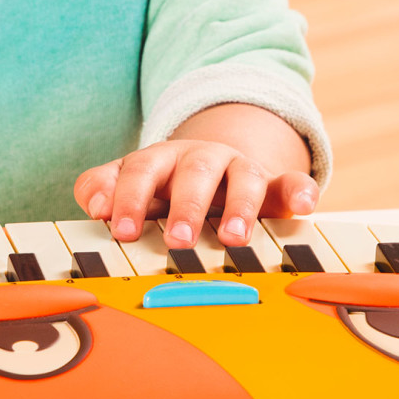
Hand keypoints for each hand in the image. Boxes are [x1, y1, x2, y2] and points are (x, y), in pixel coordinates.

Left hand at [74, 138, 317, 251]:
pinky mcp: (273, 185)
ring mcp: (239, 169)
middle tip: (177, 239)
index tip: (119, 229)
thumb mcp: (132, 184)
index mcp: (160, 159)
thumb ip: (103, 187)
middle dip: (186, 205)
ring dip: (239, 207)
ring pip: (243, 178)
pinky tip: (304, 206)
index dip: (129, 197)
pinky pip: (291, 182)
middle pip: (193, 172)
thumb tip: (93, 204)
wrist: (213, 166)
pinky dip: (298, 191)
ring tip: (234, 239)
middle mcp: (200, 159)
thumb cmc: (164, 187)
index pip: (140, 171)